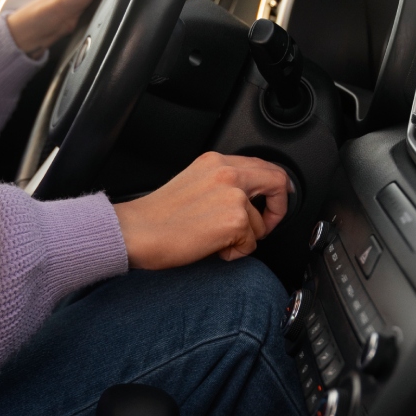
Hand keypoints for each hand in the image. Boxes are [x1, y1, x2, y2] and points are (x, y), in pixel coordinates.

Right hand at [114, 152, 293, 268]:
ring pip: (260, 223)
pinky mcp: (235, 221)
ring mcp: (234, 196)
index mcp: (215, 162)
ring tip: (215, 241)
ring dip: (244, 239)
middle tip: (265, 225)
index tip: (275, 200)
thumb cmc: (156, 217)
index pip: (262, 165)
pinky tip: (212, 248)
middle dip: (278, 208)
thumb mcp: (193, 184)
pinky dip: (235, 253)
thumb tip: (247, 199)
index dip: (275, 186)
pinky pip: (251, 244)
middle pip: (278, 182)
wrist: (137, 232)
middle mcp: (227, 172)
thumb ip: (221, 184)